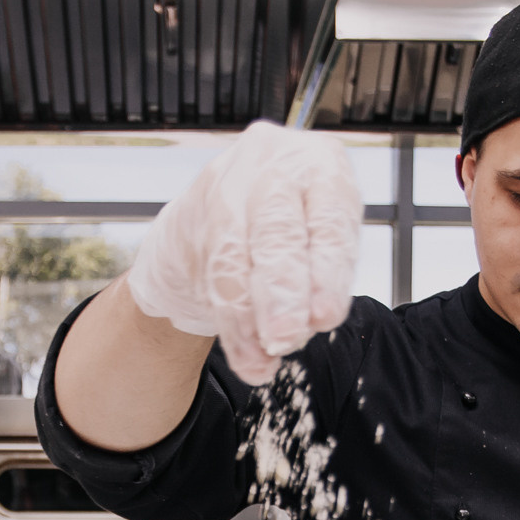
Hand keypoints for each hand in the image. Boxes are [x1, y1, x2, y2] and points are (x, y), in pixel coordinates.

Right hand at [126, 121, 361, 384]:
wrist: (226, 205)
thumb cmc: (295, 222)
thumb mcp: (324, 236)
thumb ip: (324, 272)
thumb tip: (314, 321)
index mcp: (319, 164)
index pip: (327, 219)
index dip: (326, 271)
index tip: (324, 317)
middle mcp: (270, 167)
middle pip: (275, 231)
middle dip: (282, 293)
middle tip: (286, 336)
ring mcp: (226, 188)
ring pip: (234, 259)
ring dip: (248, 319)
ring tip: (264, 355)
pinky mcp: (193, 217)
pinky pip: (210, 279)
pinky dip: (231, 327)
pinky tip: (247, 356)